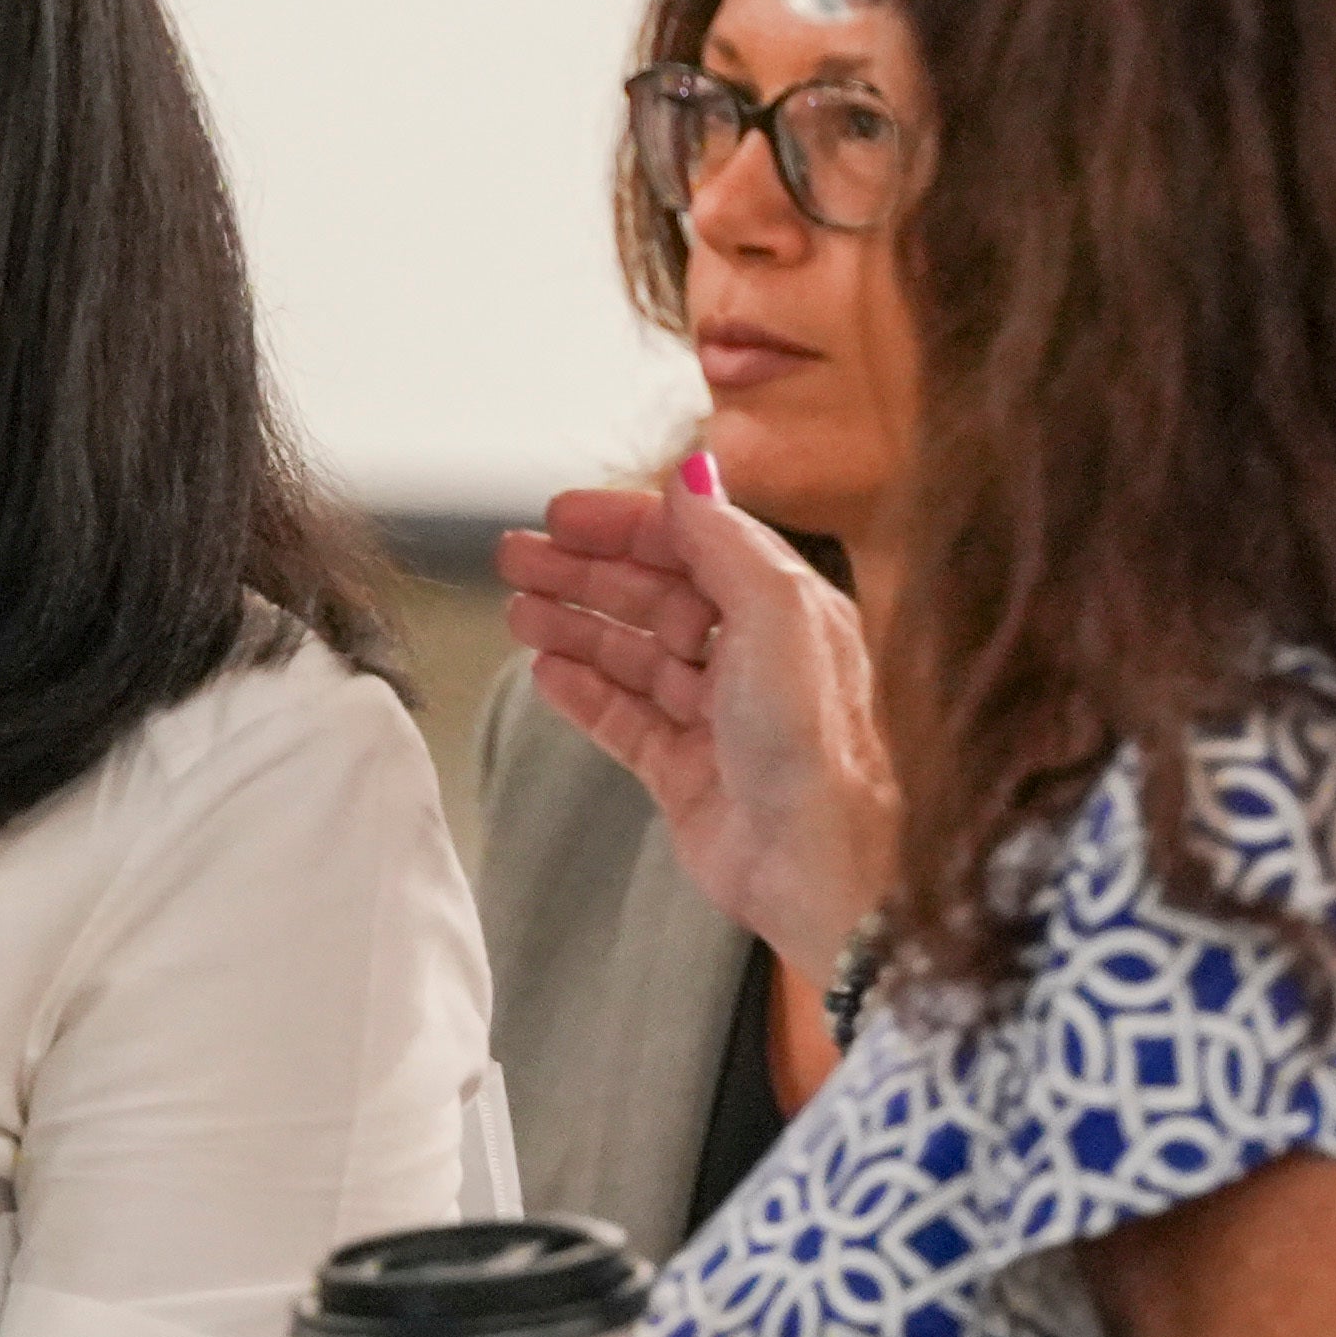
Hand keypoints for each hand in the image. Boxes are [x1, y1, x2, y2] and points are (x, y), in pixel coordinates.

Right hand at [497, 455, 896, 980]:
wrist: (818, 862)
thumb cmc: (816, 744)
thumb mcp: (776, 611)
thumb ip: (726, 540)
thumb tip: (691, 474)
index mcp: (781, 606)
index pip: (690, 544)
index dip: (622, 524)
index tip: (561, 513)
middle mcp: (751, 657)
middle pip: (651, 595)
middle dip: (582, 571)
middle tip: (517, 556)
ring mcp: (715, 717)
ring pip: (630, 655)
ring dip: (573, 626)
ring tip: (518, 609)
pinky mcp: (686, 773)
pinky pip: (622, 719)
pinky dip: (582, 691)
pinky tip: (546, 670)